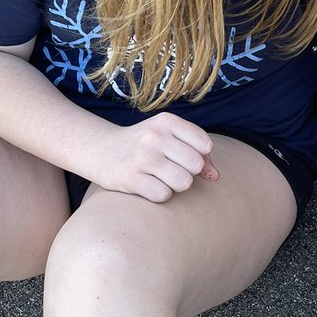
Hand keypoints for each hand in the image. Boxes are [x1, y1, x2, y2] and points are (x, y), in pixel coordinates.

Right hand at [94, 114, 218, 201]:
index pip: (205, 145)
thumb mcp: (170, 139)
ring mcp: (142, 157)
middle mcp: (154, 136)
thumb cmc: (145, 146)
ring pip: (183, 182)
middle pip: (196, 165)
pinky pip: (164, 195)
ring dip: (176, 185)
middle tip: (171, 169)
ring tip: (161, 178)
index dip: (199, 156)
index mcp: (167, 121)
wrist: (101, 150)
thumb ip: (199, 154)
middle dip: (188, 172)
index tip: (183, 156)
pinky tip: (148, 185)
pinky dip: (160, 195)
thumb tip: (216, 177)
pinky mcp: (130, 178)